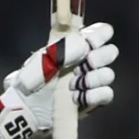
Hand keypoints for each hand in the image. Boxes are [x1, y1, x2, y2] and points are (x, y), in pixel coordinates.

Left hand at [0, 22, 118, 138]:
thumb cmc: (32, 79)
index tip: (89, 42)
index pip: (101, 32)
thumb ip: (63, 47)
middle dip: (100, 57)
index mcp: (77, 46)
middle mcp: (87, 61)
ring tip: (72, 85)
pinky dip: (95, 95)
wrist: (27, 107)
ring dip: (92, 78)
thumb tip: (84, 44)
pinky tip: (77, 97)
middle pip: (111, 51)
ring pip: (108, 74)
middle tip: (84, 64)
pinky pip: (107, 94)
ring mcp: (92, 81)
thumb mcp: (44, 59)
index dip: (100, 35)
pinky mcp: (94, 100)